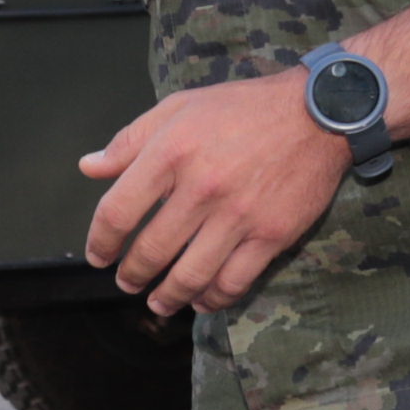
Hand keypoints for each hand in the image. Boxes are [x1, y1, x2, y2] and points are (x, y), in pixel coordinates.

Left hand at [78, 72, 352, 317]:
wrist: (319, 112)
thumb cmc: (243, 107)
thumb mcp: (180, 108)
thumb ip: (130, 141)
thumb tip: (89, 168)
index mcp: (171, 152)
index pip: (118, 211)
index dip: (101, 240)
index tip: (99, 254)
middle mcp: (201, 188)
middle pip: (151, 250)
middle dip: (132, 274)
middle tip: (127, 282)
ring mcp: (238, 216)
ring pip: (190, 275)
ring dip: (167, 297)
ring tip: (158, 302)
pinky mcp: (272, 235)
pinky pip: (234, 281)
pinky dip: (213, 299)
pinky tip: (202, 300)